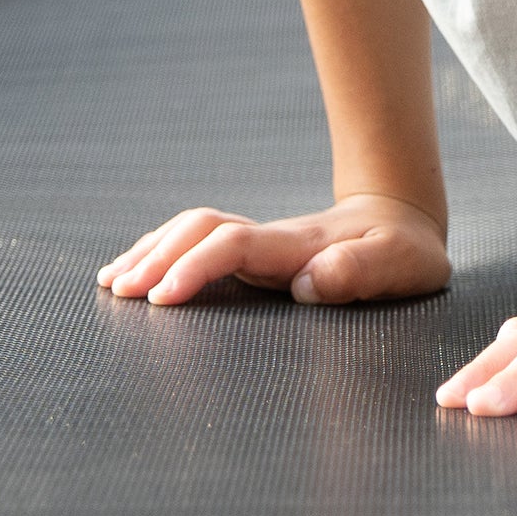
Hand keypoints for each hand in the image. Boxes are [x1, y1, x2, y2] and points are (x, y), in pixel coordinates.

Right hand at [99, 192, 450, 306]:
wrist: (402, 218)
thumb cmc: (403, 251)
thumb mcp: (401, 264)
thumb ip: (359, 272)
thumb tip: (305, 283)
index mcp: (298, 244)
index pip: (233, 245)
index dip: (196, 267)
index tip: (164, 297)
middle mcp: (270, 238)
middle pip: (200, 230)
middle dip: (157, 258)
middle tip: (121, 293)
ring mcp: (258, 241)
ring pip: (192, 230)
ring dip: (151, 252)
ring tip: (112, 283)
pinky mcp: (253, 251)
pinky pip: (198, 242)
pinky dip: (161, 252)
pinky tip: (136, 271)